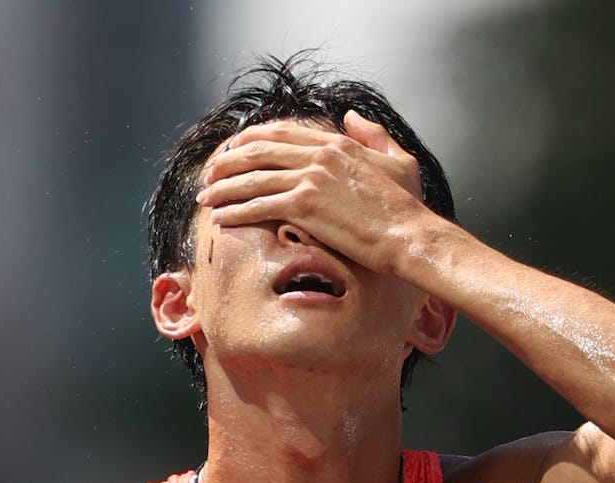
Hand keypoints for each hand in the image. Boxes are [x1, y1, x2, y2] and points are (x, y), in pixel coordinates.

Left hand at [196, 111, 430, 275]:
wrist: (408, 234)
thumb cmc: (406, 206)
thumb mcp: (398, 160)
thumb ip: (373, 135)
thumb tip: (352, 116)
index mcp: (335, 143)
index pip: (280, 133)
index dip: (250, 141)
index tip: (234, 150)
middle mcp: (318, 156)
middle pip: (257, 151)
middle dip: (227, 162)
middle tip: (209, 175)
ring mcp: (310, 179)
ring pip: (252, 179)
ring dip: (223, 189)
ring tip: (206, 199)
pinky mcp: (305, 206)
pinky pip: (259, 206)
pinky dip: (236, 212)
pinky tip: (222, 220)